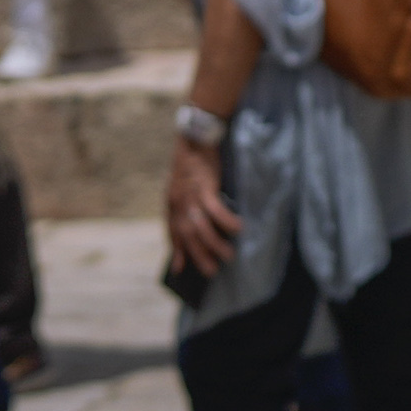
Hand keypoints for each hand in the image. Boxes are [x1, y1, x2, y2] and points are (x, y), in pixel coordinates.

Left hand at [164, 129, 240, 287]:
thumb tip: (192, 227)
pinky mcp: (204, 186)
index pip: (173, 232)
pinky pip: (215, 209)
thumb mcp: (181, 187)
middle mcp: (178, 202)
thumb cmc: (192, 164)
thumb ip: (184, 207)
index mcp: (172, 204)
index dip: (177, 250)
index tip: (180, 269)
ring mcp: (190, 195)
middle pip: (186, 235)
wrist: (194, 138)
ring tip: (228, 257)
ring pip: (200, 227)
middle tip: (211, 272)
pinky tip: (238, 230)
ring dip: (214, 244)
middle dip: (198, 255)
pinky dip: (226, 221)